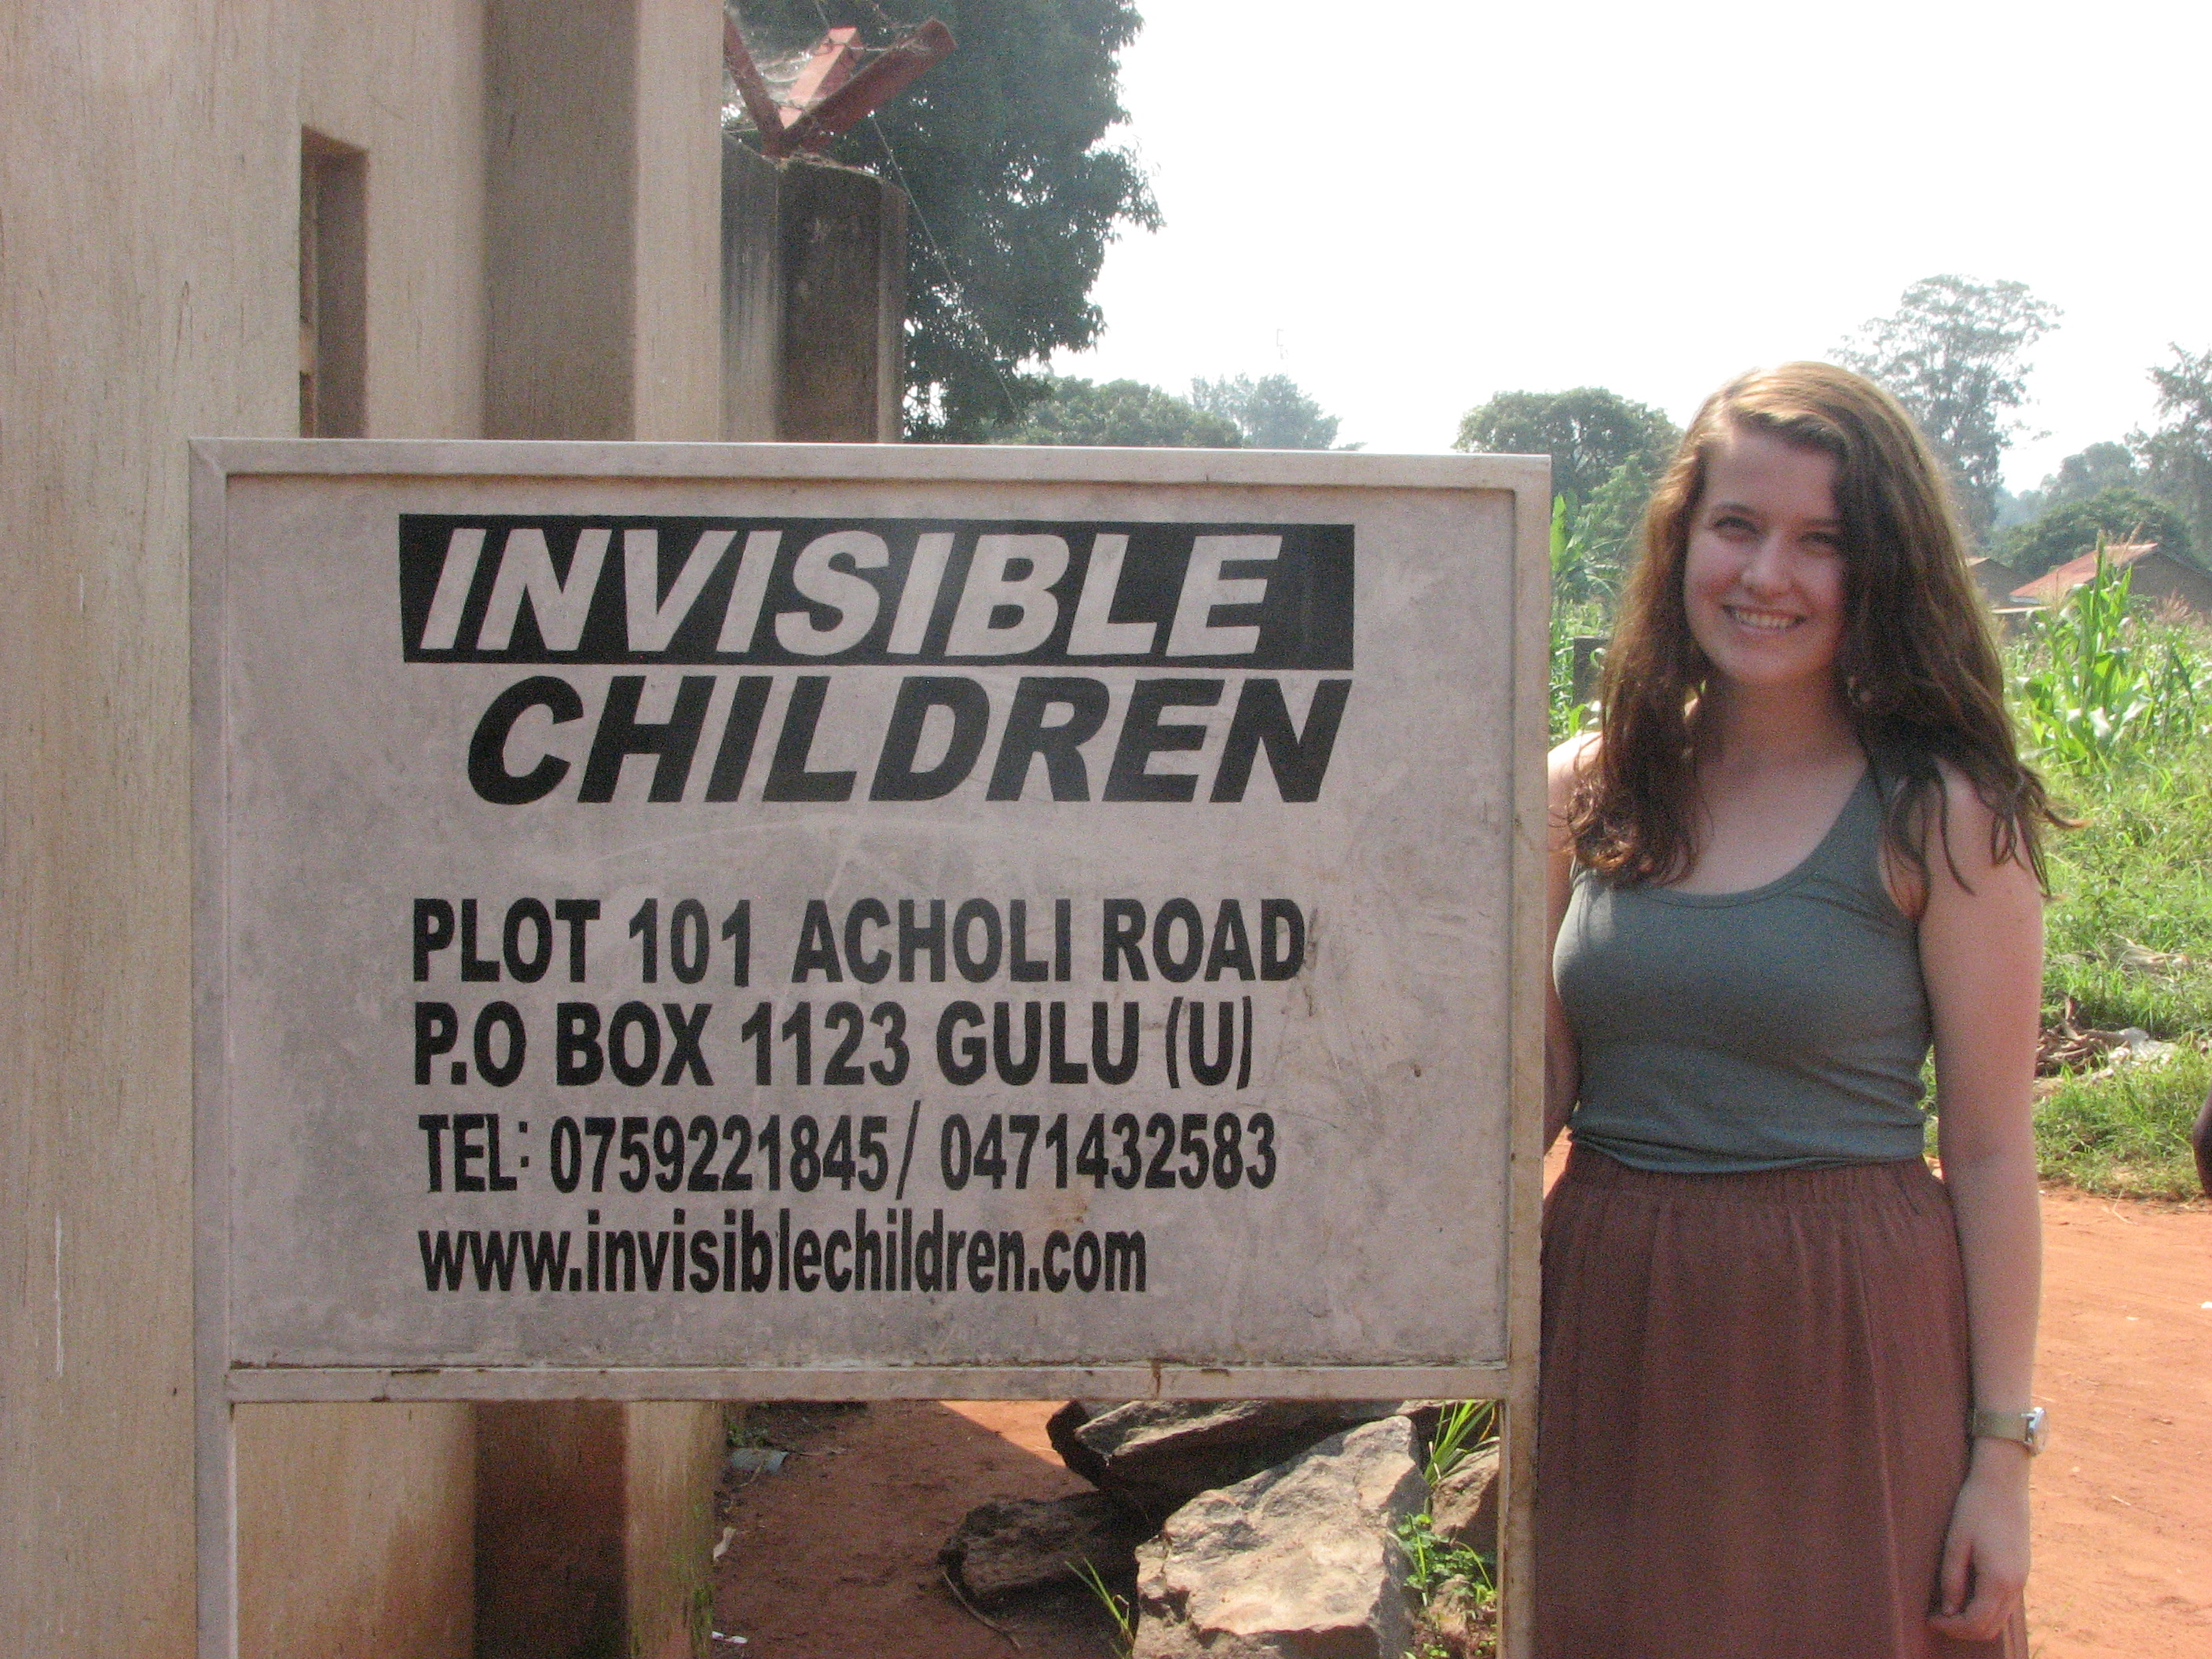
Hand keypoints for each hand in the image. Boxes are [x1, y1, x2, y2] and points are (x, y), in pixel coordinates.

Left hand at [1927, 1441, 2030, 1641]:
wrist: (2004, 1483)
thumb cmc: (1975, 1508)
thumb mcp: (1956, 1542)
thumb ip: (1952, 1579)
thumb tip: (1948, 1611)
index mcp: (1999, 1580)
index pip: (1976, 1622)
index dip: (1951, 1627)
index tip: (1929, 1618)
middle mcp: (2016, 1586)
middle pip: (1990, 1627)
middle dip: (1962, 1629)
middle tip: (1935, 1617)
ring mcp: (2022, 1580)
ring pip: (1999, 1619)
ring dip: (1974, 1621)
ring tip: (1946, 1608)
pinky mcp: (2021, 1573)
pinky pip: (2004, 1604)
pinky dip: (1984, 1609)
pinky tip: (1963, 1594)